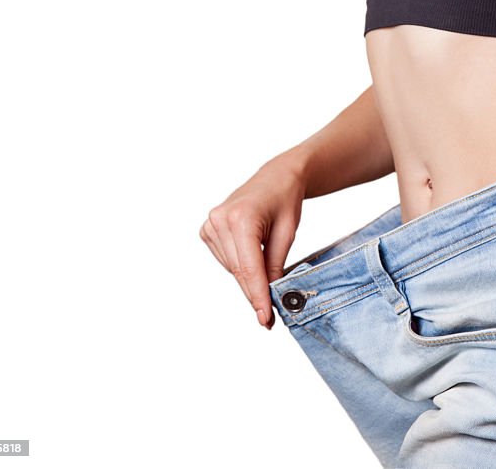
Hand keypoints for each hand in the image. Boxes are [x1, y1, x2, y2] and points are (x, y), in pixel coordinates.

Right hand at [199, 155, 304, 328]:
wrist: (276, 177)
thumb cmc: (285, 200)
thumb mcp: (288, 233)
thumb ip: (275, 265)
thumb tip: (269, 296)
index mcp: (242, 218)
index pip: (249, 267)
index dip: (257, 296)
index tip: (265, 318)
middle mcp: (220, 220)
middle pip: (239, 272)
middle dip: (254, 292)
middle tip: (268, 315)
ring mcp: (210, 224)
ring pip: (231, 269)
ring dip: (248, 276)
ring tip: (267, 257)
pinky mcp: (207, 229)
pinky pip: (225, 260)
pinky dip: (240, 264)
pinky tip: (251, 250)